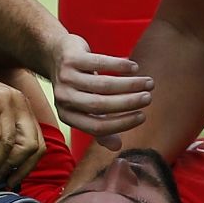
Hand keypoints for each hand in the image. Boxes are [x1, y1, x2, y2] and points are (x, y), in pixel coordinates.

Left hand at [49, 33, 149, 149]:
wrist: (54, 55)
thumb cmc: (77, 86)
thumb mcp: (85, 109)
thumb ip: (101, 127)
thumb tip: (117, 147)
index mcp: (67, 116)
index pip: (97, 126)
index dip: (122, 123)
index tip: (142, 116)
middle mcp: (64, 98)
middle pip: (100, 105)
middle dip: (129, 103)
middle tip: (148, 98)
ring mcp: (65, 78)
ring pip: (103, 84)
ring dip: (130, 84)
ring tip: (148, 83)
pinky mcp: (71, 58)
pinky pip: (100, 63)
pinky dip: (120, 66)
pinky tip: (134, 67)